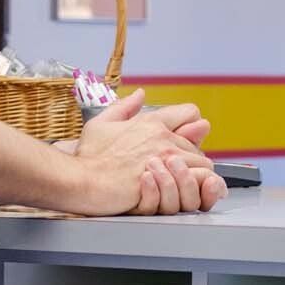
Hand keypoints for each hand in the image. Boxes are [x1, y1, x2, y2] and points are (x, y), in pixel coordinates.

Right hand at [66, 90, 221, 215]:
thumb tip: (140, 94)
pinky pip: (196, 180)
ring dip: (193, 173)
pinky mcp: (166, 178)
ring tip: (178, 183)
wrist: (82, 180)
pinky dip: (193, 186)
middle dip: (190, 156)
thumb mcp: (100, 124)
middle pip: (198, 143)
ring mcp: (165, 157)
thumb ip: (123, 108)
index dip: (190, 127)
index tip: (183, 140)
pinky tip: (182, 191)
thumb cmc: (88, 157)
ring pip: (202, 162)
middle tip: (176, 169)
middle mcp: (162, 136)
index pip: (190, 113)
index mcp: (150, 121)